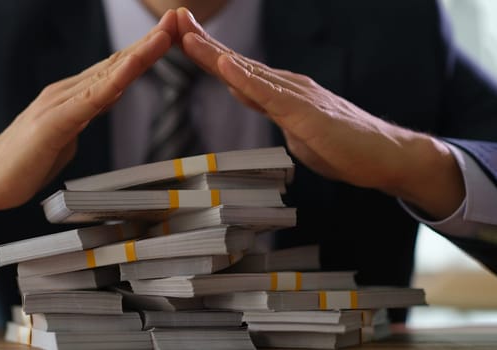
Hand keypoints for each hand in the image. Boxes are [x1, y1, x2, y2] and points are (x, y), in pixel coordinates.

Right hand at [0, 11, 176, 239]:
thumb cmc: (26, 159)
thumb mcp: (67, 132)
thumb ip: (86, 112)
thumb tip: (106, 99)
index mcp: (74, 96)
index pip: (116, 69)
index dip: (145, 51)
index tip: (172, 35)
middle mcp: (68, 91)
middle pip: (117, 63)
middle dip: (150, 42)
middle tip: (177, 19)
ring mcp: (59, 104)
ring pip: (108, 75)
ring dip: (140, 54)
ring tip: (165, 35)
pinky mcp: (53, 123)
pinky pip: (90, 100)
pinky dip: (115, 81)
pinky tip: (132, 66)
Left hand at [176, 8, 463, 218]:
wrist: (384, 157)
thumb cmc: (342, 145)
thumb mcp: (293, 125)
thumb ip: (268, 106)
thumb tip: (243, 91)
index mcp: (280, 90)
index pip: (236, 69)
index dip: (207, 52)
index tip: (182, 36)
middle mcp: (286, 85)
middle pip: (236, 62)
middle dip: (202, 42)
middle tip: (175, 19)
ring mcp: (296, 96)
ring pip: (248, 72)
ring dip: (214, 53)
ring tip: (187, 34)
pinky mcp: (306, 113)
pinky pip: (270, 95)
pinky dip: (245, 79)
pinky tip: (225, 67)